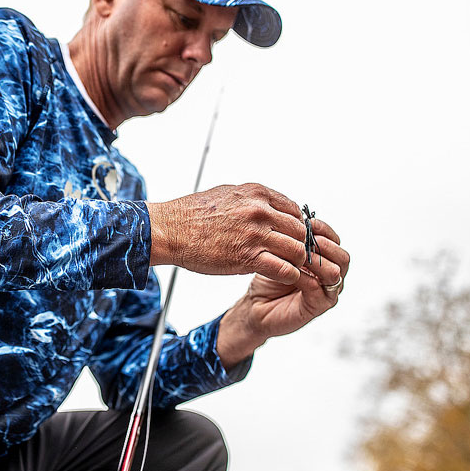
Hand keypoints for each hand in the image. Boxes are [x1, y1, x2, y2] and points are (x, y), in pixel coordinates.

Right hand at [147, 183, 307, 284]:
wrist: (169, 230)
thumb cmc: (191, 214)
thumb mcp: (226, 194)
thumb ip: (251, 200)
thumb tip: (265, 206)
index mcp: (257, 194)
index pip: (295, 211)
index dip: (297, 227)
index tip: (293, 237)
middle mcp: (260, 211)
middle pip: (300, 231)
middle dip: (300, 245)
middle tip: (295, 255)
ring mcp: (256, 234)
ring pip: (297, 250)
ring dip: (297, 261)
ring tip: (290, 267)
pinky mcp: (248, 257)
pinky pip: (284, 269)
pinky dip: (289, 275)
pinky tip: (283, 276)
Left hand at [216, 217, 349, 365]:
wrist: (255, 305)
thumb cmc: (268, 277)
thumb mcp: (280, 252)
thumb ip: (293, 239)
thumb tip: (298, 217)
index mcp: (325, 260)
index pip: (335, 241)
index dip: (324, 230)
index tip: (308, 221)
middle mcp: (330, 276)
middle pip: (343, 256)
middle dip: (325, 245)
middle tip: (307, 238)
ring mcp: (327, 292)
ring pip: (336, 272)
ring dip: (318, 261)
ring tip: (301, 254)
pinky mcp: (317, 306)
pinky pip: (319, 289)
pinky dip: (306, 278)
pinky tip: (293, 271)